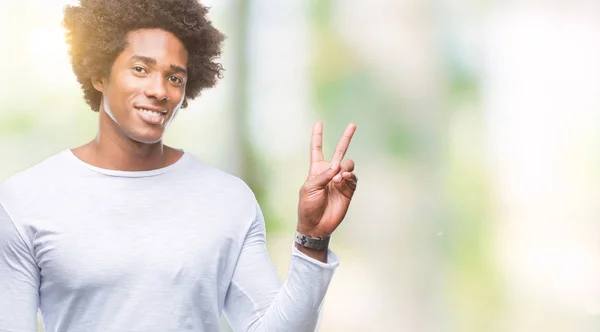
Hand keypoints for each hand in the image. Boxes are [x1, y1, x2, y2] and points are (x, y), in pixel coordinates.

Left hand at [297, 122, 357, 237]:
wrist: (316, 225)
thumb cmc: (308, 207)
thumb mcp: (310, 188)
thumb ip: (323, 175)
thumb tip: (338, 166)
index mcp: (316, 170)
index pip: (316, 149)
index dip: (317, 136)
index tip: (318, 122)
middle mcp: (330, 172)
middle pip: (339, 151)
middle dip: (346, 138)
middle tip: (353, 125)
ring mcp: (340, 181)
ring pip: (348, 164)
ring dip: (345, 167)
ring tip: (339, 178)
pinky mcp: (348, 190)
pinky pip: (353, 178)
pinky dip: (350, 176)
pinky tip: (344, 180)